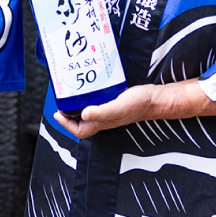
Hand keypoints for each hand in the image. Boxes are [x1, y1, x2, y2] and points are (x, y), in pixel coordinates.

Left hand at [52, 80, 215, 138]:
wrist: (157, 98)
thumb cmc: (140, 104)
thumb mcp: (119, 106)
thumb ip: (102, 112)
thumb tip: (84, 114)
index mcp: (103, 122)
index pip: (79, 130)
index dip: (66, 124)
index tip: (58, 112)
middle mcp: (104, 118)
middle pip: (81, 122)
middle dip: (69, 114)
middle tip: (62, 101)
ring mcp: (110, 111)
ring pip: (88, 112)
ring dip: (78, 105)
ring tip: (72, 93)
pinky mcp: (115, 102)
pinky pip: (97, 102)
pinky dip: (90, 97)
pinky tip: (90, 87)